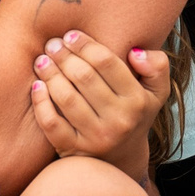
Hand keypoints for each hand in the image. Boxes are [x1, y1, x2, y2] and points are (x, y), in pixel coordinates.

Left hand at [29, 30, 165, 167]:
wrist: (121, 160)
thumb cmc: (134, 114)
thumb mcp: (156, 92)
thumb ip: (157, 66)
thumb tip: (135, 52)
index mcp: (137, 101)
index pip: (107, 63)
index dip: (85, 45)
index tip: (70, 35)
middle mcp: (119, 121)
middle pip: (84, 78)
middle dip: (64, 56)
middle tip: (51, 44)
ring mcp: (96, 138)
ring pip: (66, 98)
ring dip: (50, 74)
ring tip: (41, 60)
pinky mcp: (74, 151)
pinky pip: (51, 124)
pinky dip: (40, 102)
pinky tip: (37, 86)